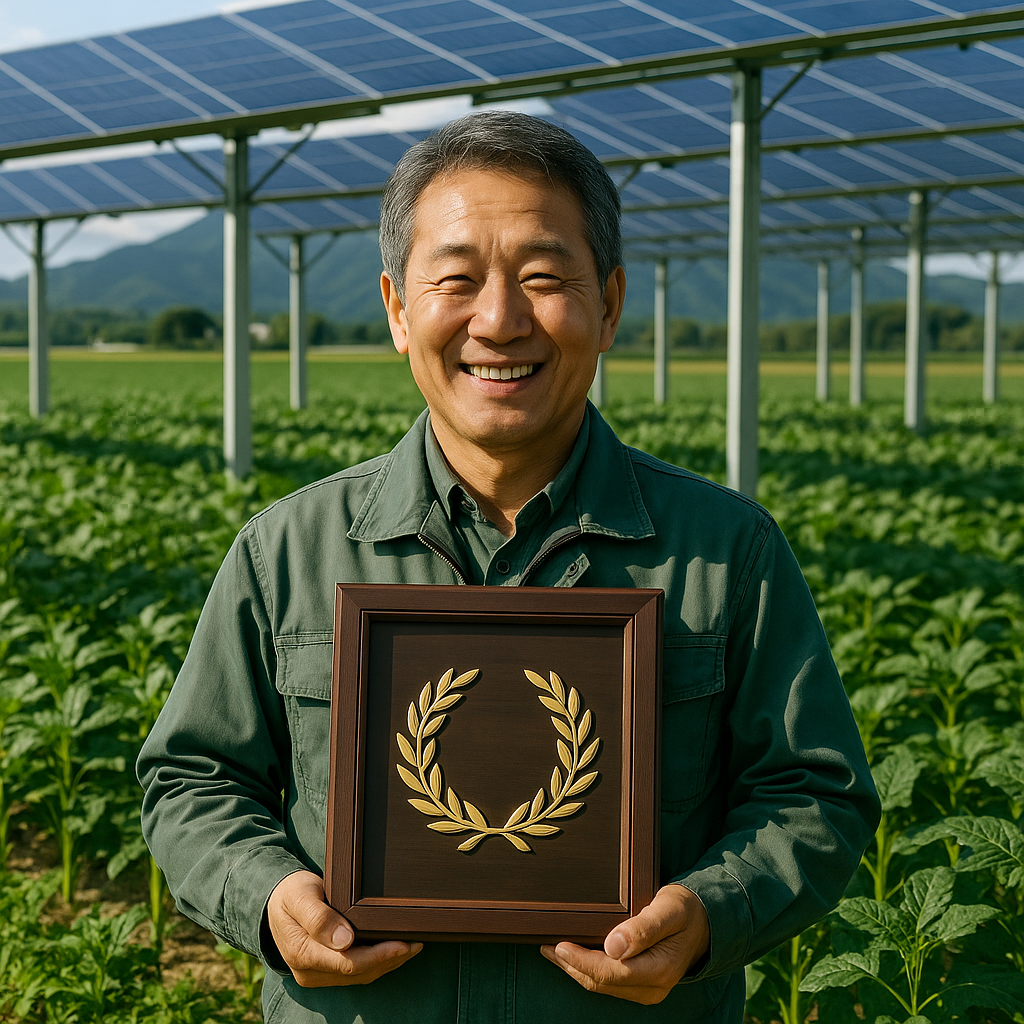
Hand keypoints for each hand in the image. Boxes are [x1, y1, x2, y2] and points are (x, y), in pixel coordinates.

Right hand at [266, 871, 421, 986]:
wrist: (275, 900)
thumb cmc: (290, 894)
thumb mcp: (300, 897)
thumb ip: (318, 918)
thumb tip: (344, 940)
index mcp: (303, 953)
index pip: (349, 962)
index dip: (379, 955)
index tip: (403, 943)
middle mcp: (310, 971)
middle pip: (359, 972)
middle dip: (390, 959)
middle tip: (418, 941)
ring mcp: (318, 974)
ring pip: (360, 975)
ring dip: (387, 963)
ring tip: (413, 945)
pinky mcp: (325, 970)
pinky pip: (356, 972)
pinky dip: (377, 962)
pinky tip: (393, 950)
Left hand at [540, 884, 709, 1004]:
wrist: (705, 921)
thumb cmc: (686, 911)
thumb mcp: (668, 910)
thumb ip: (642, 928)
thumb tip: (612, 945)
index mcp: (658, 970)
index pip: (610, 973)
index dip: (581, 961)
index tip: (558, 945)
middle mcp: (652, 987)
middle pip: (601, 982)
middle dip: (571, 966)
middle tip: (546, 946)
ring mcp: (647, 988)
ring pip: (602, 985)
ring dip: (576, 969)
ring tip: (552, 952)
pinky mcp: (642, 984)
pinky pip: (610, 982)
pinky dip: (589, 970)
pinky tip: (575, 957)